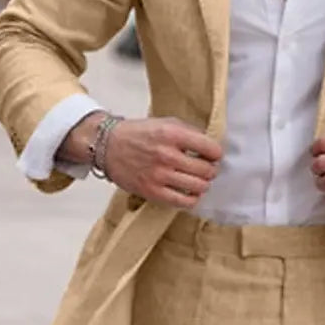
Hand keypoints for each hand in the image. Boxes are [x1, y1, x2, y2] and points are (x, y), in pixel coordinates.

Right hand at [61, 114, 222, 208]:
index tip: (213, 155)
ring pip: (199, 187)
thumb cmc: (138, 134)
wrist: (108, 146)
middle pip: (207, 170)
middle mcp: (167, 155)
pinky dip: (192, 199)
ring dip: (203, 184)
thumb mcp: (164, 123)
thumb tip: (211, 148)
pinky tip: (190, 193)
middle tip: (206, 169)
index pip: (211, 148)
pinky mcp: (153, 192)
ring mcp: (160, 175)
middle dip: (211, 170)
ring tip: (198, 180)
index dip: (216, 154)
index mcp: (172, 134)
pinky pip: (184, 202)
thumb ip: (188, 133)